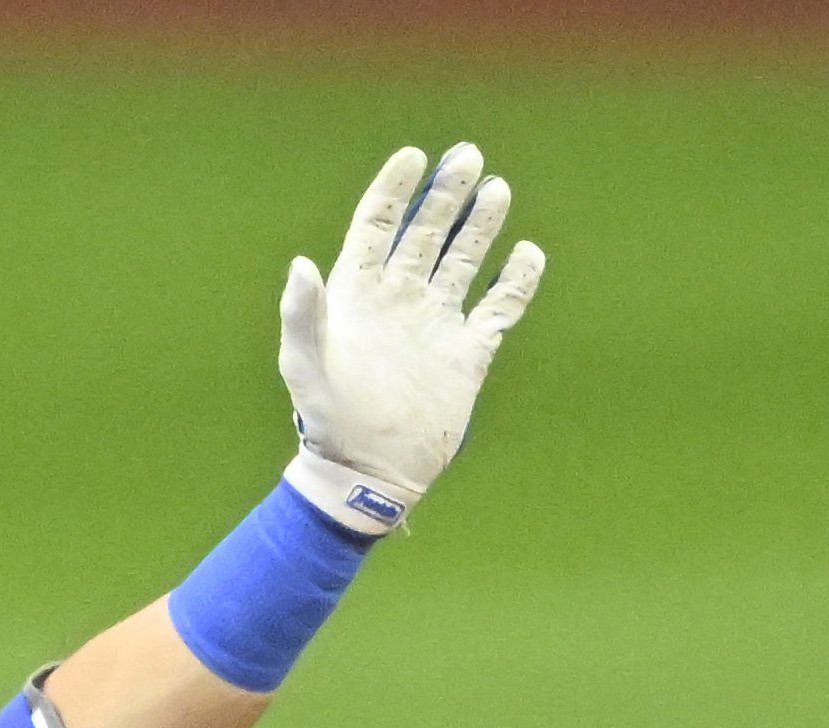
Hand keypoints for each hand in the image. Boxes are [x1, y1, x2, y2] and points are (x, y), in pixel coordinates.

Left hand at [277, 142, 544, 533]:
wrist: (367, 472)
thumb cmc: (328, 421)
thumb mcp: (305, 366)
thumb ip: (303, 314)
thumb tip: (301, 263)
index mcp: (358, 294)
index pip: (376, 226)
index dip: (393, 189)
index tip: (413, 155)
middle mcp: (399, 300)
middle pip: (425, 232)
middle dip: (445, 193)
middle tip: (467, 156)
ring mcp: (436, 323)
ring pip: (464, 259)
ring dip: (480, 224)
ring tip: (497, 188)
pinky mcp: (468, 353)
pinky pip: (500, 307)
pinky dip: (515, 281)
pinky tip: (527, 254)